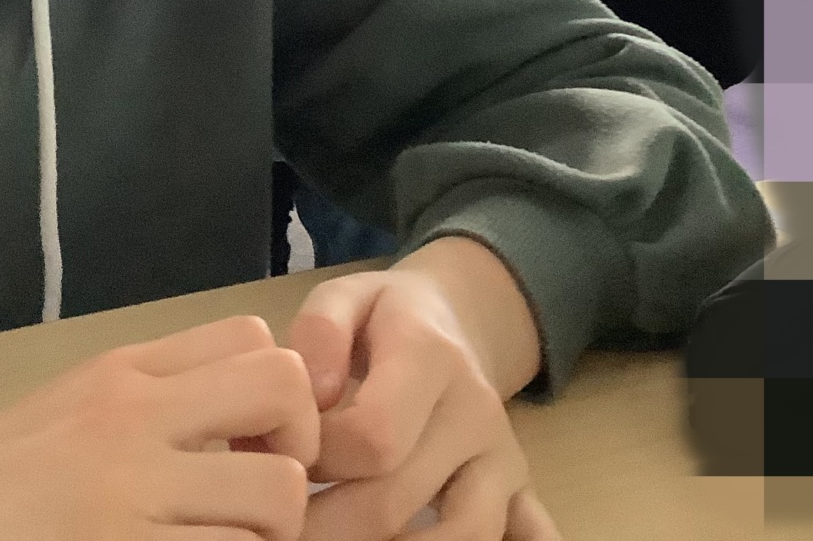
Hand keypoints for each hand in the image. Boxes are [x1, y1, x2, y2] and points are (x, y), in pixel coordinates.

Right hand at [0, 314, 319, 540]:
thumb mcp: (73, 405)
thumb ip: (153, 395)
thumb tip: (247, 414)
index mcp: (123, 374)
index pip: (254, 341)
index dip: (283, 394)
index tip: (257, 443)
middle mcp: (134, 419)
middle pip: (284, 393)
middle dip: (297, 450)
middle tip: (263, 501)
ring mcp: (129, 493)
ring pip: (274, 494)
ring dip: (269, 534)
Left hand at [287, 251, 559, 539]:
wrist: (456, 319)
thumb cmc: (383, 316)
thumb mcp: (344, 296)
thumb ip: (319, 332)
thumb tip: (313, 392)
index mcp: (430, 357)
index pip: (375, 435)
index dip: (319, 458)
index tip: (286, 455)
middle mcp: (475, 412)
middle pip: (398, 498)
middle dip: (328, 522)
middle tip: (285, 522)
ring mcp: (503, 457)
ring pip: (464, 535)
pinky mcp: (519, 487)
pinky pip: (526, 534)